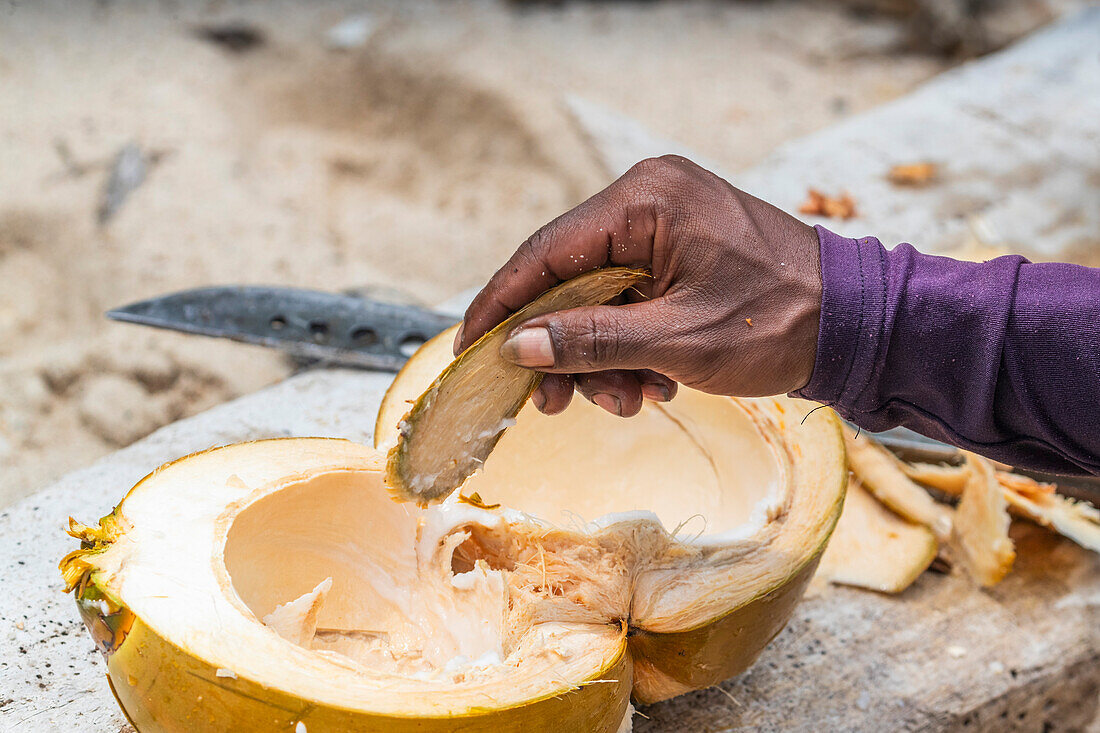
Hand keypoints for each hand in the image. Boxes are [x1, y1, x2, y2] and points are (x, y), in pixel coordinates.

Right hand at [455, 155, 821, 416]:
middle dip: (563, 349)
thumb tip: (518, 347)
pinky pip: (631, 301)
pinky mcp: (681, 252)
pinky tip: (655, 383)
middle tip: (555, 405)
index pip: (545, 253)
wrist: (858, 326)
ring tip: (630, 400)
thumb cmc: (780, 322)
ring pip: (597, 299)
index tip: (470, 349)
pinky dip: (631, 347)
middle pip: (568, 280)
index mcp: (645, 200)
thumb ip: (589, 340)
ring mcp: (666, 225)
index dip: (501, 305)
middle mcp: (649, 200)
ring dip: (602, 358)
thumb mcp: (676, 340)